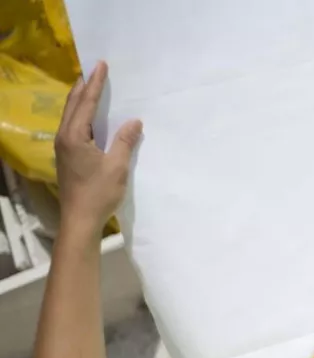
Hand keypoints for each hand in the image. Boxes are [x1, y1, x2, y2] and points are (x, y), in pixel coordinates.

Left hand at [55, 61, 142, 236]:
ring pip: (71, 115)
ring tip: (90, 86)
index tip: (100, 65)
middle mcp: (64, 137)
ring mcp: (63, 147)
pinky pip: (73, 126)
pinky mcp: (66, 155)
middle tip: (94, 70)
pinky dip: (81, 114)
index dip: (95, 84)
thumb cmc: (98, 192)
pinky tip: (89, 115)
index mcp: (74, 136)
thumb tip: (134, 121)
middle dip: (83, 86)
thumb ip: (124, 141)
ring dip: (81, 99)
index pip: (86, 103)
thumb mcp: (117, 166)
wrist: (80, 219)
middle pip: (73, 105)